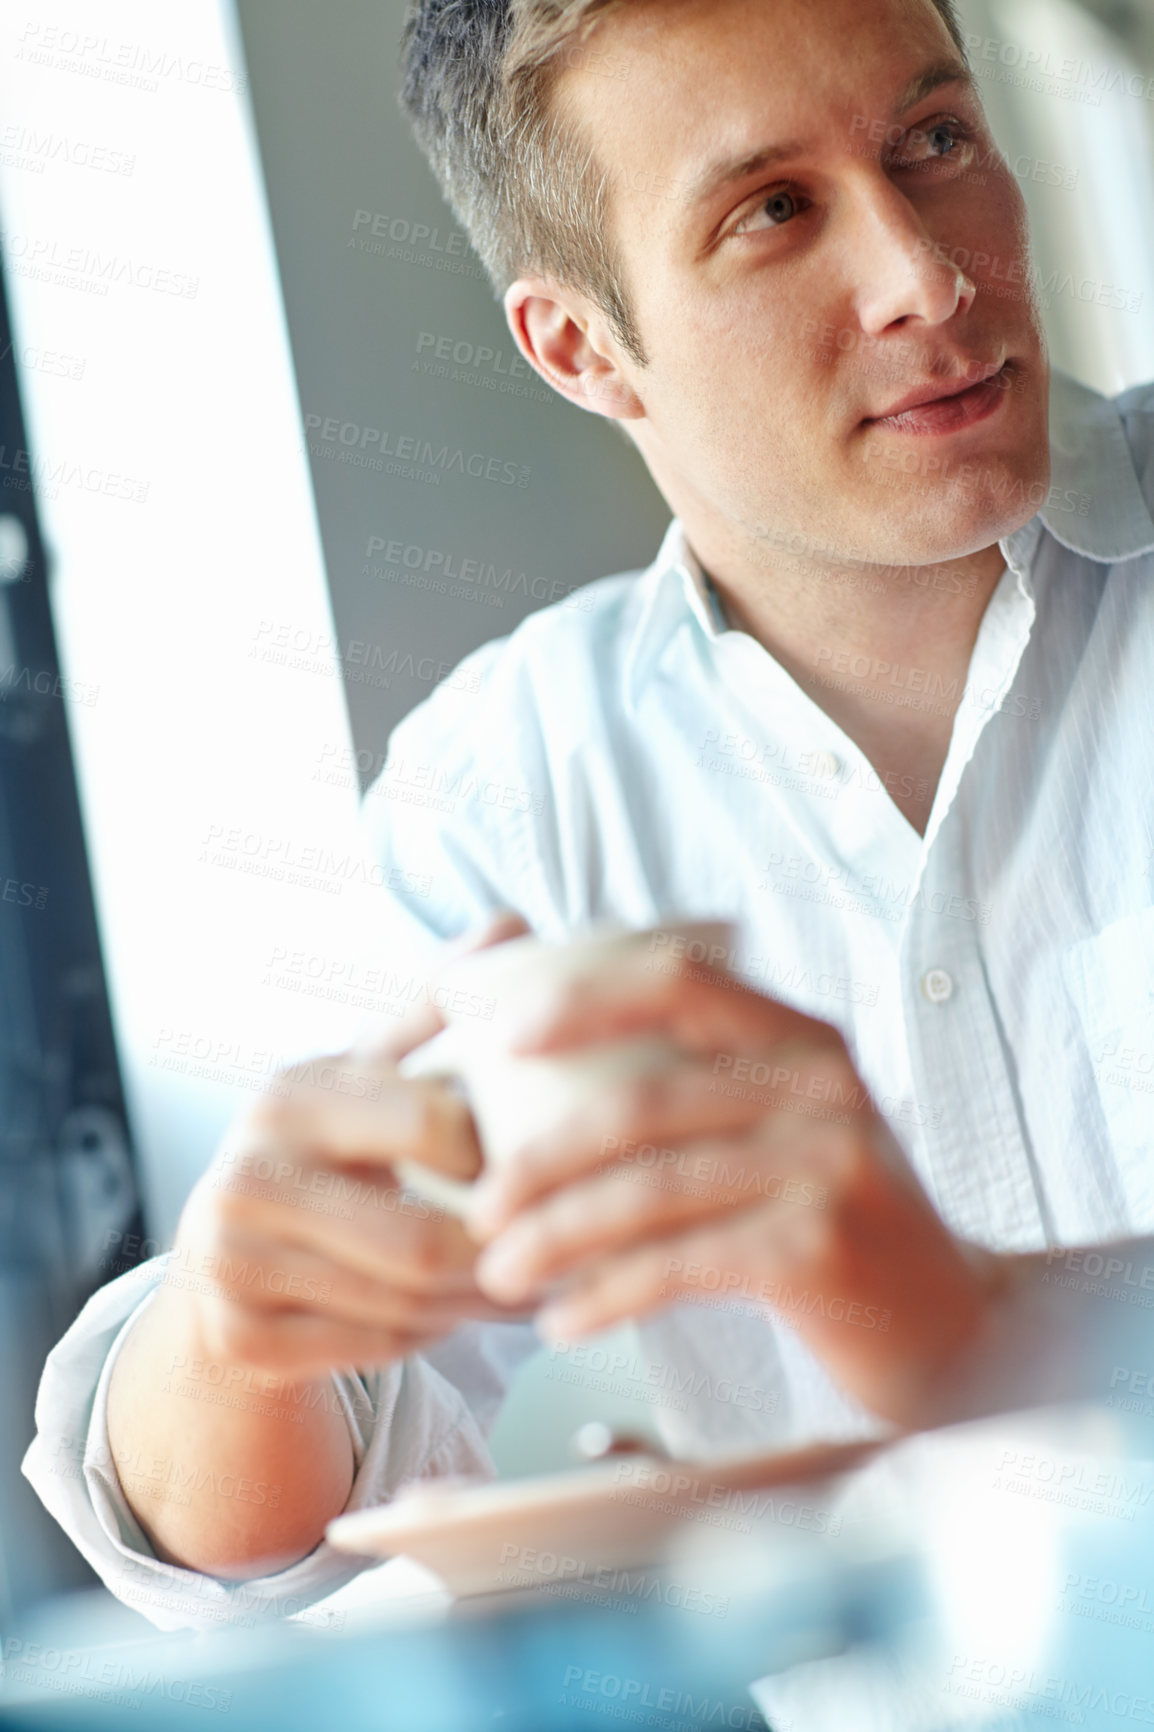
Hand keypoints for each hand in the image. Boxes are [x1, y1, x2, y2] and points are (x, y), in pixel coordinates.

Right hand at [166, 913, 531, 1378]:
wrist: (223, 1258)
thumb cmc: (326, 1150)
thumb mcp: (370, 1072)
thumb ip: (438, 1006)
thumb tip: (513, 924)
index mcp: (288, 1096)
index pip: (431, 1127)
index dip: (498, 1156)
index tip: (533, 1163)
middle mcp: (245, 1178)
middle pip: (422, 1242)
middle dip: (500, 1254)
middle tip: (555, 1249)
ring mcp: (231, 1267)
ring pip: (406, 1307)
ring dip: (480, 1302)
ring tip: (526, 1279)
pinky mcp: (239, 1339)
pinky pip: (376, 1351)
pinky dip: (433, 1336)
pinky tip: (461, 1312)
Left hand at [467, 937, 1005, 1427]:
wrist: (955, 1326)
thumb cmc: (831, 1223)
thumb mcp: (784, 1128)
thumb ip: (700, 1087)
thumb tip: (538, 1059)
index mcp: (801, 1036)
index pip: (675, 977)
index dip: (575, 994)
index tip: (490, 1029)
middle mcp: (821, 1082)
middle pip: (641, 1099)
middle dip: (537, 1156)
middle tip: (475, 1206)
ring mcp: (827, 1160)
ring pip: (650, 1188)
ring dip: (554, 1236)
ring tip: (497, 1273)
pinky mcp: (821, 1243)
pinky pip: (680, 1264)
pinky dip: (606, 1295)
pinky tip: (559, 1321)